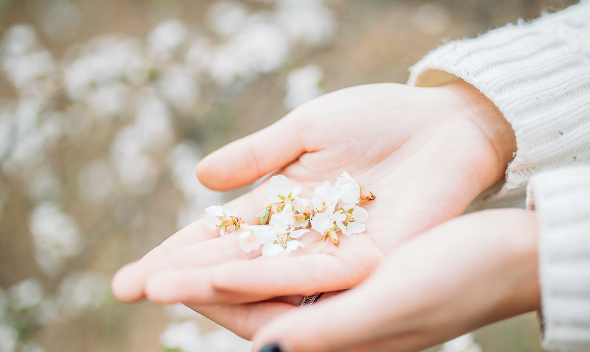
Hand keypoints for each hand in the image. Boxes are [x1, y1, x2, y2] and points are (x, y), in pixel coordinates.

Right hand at [112, 81, 515, 336]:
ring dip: (211, 282)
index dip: (178, 250)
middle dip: (181, 275)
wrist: (444, 122)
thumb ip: (257, 156)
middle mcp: (304, 237)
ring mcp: (334, 252)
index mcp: (287, 204)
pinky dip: (268, 277)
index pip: (223, 235)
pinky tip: (224, 282)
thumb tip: (200, 180)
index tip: (136, 266)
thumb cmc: (380, 118)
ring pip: (264, 275)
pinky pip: (312, 273)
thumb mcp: (307, 130)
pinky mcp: (368, 259)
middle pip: (235, 263)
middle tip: (129, 289)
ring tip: (161, 291)